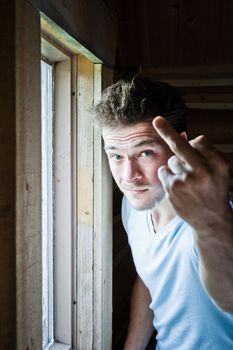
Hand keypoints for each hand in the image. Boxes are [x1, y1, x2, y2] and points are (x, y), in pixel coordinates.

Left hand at [152, 116, 230, 233]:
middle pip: (181, 146)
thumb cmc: (215, 192)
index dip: (194, 143)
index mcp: (218, 165)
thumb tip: (183, 137)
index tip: (181, 130)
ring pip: (172, 160)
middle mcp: (202, 171)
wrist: (211, 221)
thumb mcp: (220, 172)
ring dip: (176, 167)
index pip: (200, 141)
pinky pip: (164, 171)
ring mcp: (186, 180)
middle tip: (157, 120)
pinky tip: (178, 186)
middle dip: (167, 131)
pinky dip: (168, 175)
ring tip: (188, 182)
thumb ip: (204, 154)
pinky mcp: (172, 188)